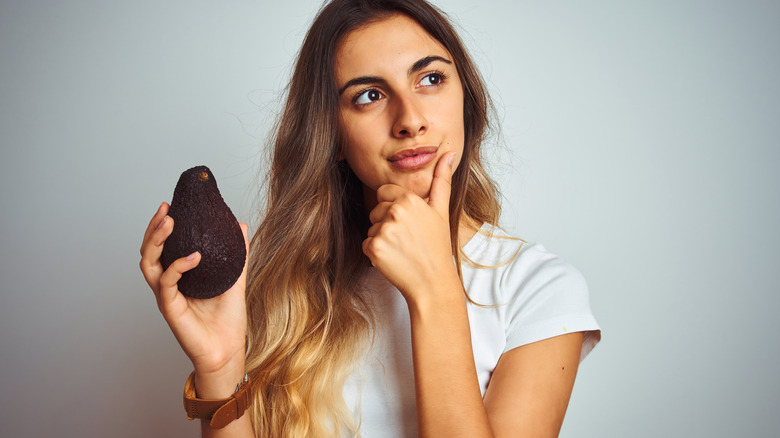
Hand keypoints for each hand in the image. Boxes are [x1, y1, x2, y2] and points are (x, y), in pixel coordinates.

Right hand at [139, 202, 247, 382]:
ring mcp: (166, 296)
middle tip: (166, 209)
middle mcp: (168, 285)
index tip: (171, 205)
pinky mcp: (170, 308)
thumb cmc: (227, 320)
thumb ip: (238, 254)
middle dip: (153, 228)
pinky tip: (195, 256)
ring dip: (155, 241)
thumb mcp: (236, 279)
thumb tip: (240, 225)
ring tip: (169, 223)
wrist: (228, 350)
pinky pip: (167, 283)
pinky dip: (178, 266)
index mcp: (178, 277)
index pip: (162, 247)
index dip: (161, 226)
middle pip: (148, 251)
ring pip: (148, 264)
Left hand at [362, 152, 458, 303]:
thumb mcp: (441, 211)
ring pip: (371, 227)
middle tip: (407, 239)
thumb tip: (448, 154)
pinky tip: (394, 258)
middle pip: (375, 210)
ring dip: (382, 238)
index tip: (407, 223)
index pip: (384, 192)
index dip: (393, 207)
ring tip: (402, 249)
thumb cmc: (437, 246)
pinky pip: (366, 243)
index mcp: (409, 200)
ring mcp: (383, 230)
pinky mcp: (373, 248)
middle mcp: (395, 212)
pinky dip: (376, 253)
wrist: (432, 281)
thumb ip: (442, 180)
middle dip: (387, 222)